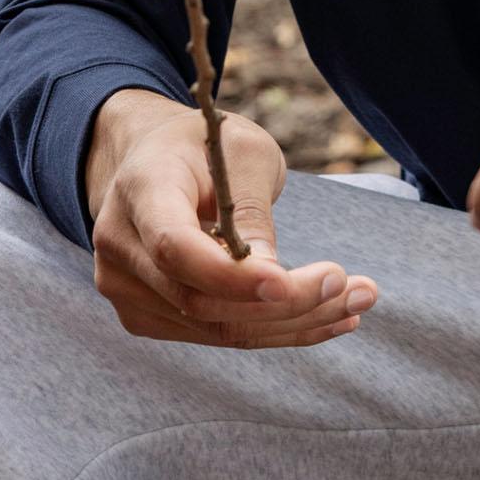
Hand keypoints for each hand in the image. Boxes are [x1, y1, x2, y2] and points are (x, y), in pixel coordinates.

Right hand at [86, 95, 379, 346]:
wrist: (151, 160)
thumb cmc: (203, 145)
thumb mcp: (241, 150)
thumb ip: (251, 208)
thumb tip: (271, 277)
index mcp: (140, 189)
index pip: (175, 247)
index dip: (230, 275)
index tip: (288, 281)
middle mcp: (121, 248)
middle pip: (200, 299)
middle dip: (285, 303)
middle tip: (356, 290)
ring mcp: (128, 290)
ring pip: (215, 328)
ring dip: (294, 323)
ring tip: (358, 301)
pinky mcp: (149, 316)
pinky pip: (216, 334)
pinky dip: (276, 330)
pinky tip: (329, 317)